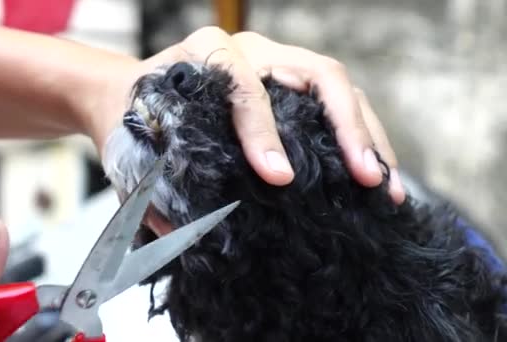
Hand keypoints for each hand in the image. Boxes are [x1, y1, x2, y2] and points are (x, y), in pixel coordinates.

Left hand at [116, 27, 404, 203]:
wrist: (124, 96)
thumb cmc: (131, 119)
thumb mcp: (134, 152)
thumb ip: (153, 194)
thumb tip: (190, 238)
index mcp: (204, 54)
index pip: (244, 85)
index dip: (264, 130)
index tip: (279, 178)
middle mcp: (250, 50)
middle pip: (317, 74)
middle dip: (348, 128)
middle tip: (368, 179)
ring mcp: (277, 63)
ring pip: (340, 88)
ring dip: (369, 136)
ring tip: (386, 186)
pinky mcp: (292, 86)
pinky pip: (338, 104)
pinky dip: (361, 138)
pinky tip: (375, 176)